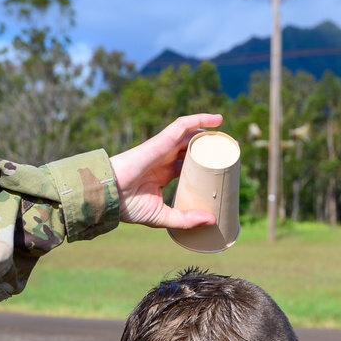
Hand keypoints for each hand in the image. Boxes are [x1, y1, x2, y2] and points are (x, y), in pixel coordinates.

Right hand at [111, 113, 223, 228]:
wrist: (110, 196)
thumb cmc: (129, 207)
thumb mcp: (163, 216)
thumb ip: (185, 219)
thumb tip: (212, 220)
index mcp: (163, 173)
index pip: (188, 164)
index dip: (204, 163)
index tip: (220, 169)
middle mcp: (164, 158)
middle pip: (192, 148)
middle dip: (210, 147)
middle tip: (229, 152)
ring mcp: (163, 148)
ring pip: (190, 134)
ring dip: (209, 132)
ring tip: (228, 136)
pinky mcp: (161, 141)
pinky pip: (183, 125)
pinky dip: (199, 119)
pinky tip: (217, 120)